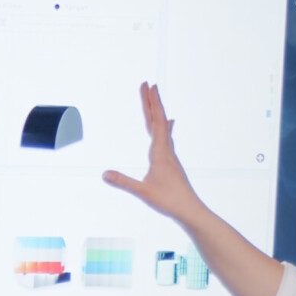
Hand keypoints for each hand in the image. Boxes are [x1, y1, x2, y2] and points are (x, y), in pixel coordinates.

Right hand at [103, 83, 200, 222]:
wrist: (191, 211)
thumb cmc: (170, 201)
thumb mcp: (143, 192)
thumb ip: (124, 182)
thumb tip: (104, 174)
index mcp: (160, 153)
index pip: (155, 122)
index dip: (151, 103)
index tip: (148, 86)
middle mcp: (167, 151)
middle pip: (159, 121)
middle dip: (152, 102)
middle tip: (148, 85)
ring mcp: (171, 157)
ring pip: (164, 129)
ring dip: (158, 113)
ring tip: (156, 101)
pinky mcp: (172, 164)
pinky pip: (167, 138)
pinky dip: (165, 128)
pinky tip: (169, 127)